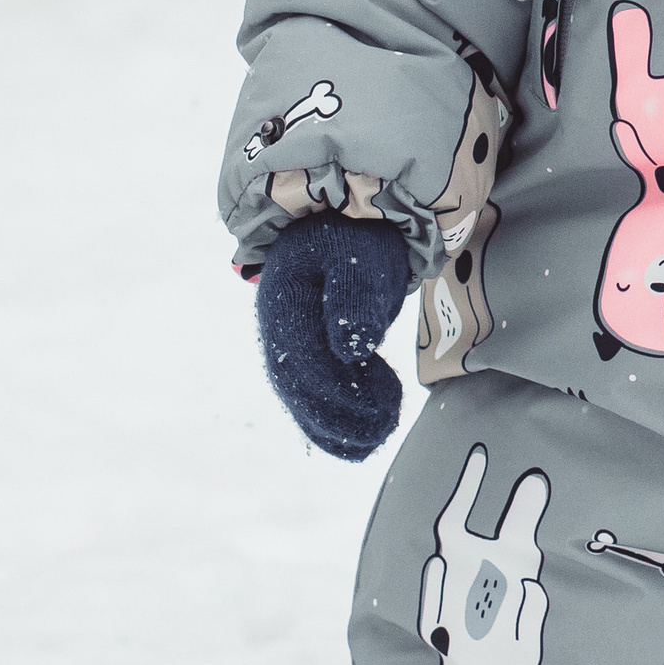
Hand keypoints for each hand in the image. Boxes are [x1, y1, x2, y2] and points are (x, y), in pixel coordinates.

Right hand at [254, 214, 412, 457]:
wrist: (344, 225)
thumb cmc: (354, 237)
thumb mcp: (357, 254)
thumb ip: (353, 296)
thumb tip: (351, 349)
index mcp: (284, 300)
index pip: (303, 357)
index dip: (338, 389)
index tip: (380, 406)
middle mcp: (277, 328)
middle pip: (298, 385)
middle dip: (341, 414)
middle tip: (386, 425)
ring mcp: (286, 343)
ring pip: (301, 398)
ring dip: (337, 426)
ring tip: (381, 433)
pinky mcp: (302, 356)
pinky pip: (310, 397)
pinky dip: (333, 423)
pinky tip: (364, 439)